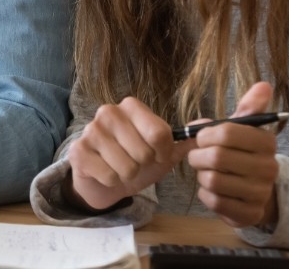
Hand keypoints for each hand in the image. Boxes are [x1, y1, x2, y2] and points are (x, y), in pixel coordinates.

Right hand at [65, 97, 185, 210]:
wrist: (104, 180)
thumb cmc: (136, 161)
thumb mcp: (164, 152)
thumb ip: (186, 140)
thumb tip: (210, 125)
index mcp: (131, 106)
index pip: (160, 133)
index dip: (163, 153)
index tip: (157, 155)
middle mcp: (108, 112)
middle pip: (144, 152)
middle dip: (143, 166)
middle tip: (134, 163)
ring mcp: (91, 130)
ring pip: (126, 166)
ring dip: (127, 175)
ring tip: (120, 169)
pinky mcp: (78, 151)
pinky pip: (109, 176)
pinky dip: (112, 182)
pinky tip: (105, 173)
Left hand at [186, 81, 280, 227]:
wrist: (256, 191)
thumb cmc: (242, 154)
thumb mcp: (245, 129)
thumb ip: (249, 107)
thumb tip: (264, 85)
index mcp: (266, 142)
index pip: (226, 132)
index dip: (205, 135)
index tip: (202, 137)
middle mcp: (269, 168)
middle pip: (216, 157)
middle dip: (198, 156)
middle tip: (197, 156)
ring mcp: (260, 193)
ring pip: (212, 180)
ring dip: (201, 175)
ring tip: (207, 172)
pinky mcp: (249, 214)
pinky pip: (213, 201)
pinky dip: (205, 194)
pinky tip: (212, 189)